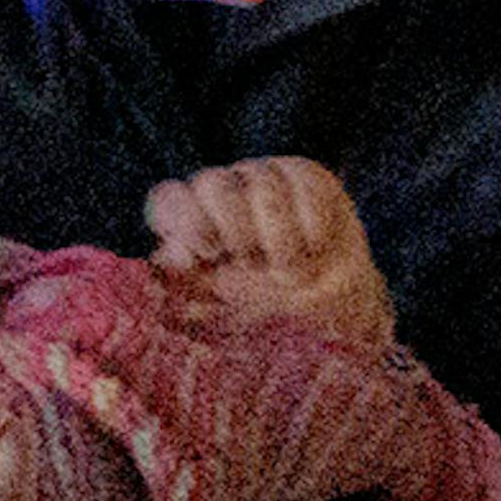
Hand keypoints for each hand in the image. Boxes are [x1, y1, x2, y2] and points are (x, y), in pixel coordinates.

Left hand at [142, 156, 393, 343]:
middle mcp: (224, 198)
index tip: (205, 253)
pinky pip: (303, 178)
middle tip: (251, 262)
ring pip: (260, 178)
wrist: (330, 322)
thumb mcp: (221, 319)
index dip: (183, 220)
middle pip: (211, 183)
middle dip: (232, 225)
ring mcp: (265, 183)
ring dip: (278, 232)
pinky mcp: (307, 179)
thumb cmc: (266, 322)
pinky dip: (310, 217)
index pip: (170, 200)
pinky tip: (315, 246)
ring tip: (290, 271)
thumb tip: (170, 256)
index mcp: (192, 227)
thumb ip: (188, 288)